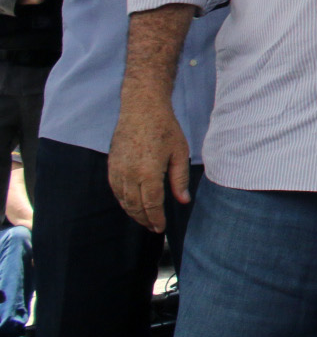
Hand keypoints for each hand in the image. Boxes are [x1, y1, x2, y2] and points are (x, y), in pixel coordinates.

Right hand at [107, 92, 191, 232]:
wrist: (141, 108)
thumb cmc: (165, 128)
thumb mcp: (180, 152)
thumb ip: (180, 179)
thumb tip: (183, 200)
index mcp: (149, 172)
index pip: (151, 204)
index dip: (156, 219)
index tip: (160, 228)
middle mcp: (130, 174)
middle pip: (135, 206)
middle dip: (144, 219)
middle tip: (154, 228)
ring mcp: (118, 170)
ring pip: (123, 200)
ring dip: (133, 212)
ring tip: (144, 219)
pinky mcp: (111, 165)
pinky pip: (116, 189)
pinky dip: (123, 201)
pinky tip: (132, 204)